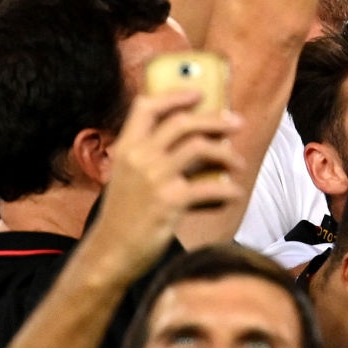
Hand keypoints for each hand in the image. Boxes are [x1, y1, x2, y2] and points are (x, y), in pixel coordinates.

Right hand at [80, 91, 242, 282]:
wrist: (109, 253)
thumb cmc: (122, 216)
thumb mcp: (125, 179)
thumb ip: (148, 158)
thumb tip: (194, 143)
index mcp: (125, 148)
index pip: (146, 107)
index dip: (174, 96)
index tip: (199, 94)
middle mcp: (139, 157)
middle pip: (183, 122)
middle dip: (215, 120)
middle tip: (236, 124)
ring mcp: (155, 177)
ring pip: (200, 147)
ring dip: (226, 154)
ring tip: (238, 164)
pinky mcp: (171, 201)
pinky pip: (211, 188)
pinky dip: (228, 190)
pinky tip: (235, 194)